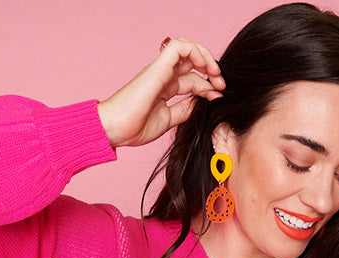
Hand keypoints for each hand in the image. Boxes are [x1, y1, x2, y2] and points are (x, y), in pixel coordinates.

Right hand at [97, 37, 224, 148]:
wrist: (115, 129)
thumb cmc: (133, 127)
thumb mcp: (167, 120)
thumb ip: (183, 110)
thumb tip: (200, 103)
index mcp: (164, 88)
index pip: (192, 79)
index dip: (208, 87)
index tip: (218, 99)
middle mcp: (163, 75)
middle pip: (192, 61)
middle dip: (211, 71)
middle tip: (222, 87)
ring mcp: (160, 69)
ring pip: (187, 48)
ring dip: (206, 58)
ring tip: (216, 75)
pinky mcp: (157, 67)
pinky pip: (179, 47)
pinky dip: (195, 51)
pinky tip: (204, 67)